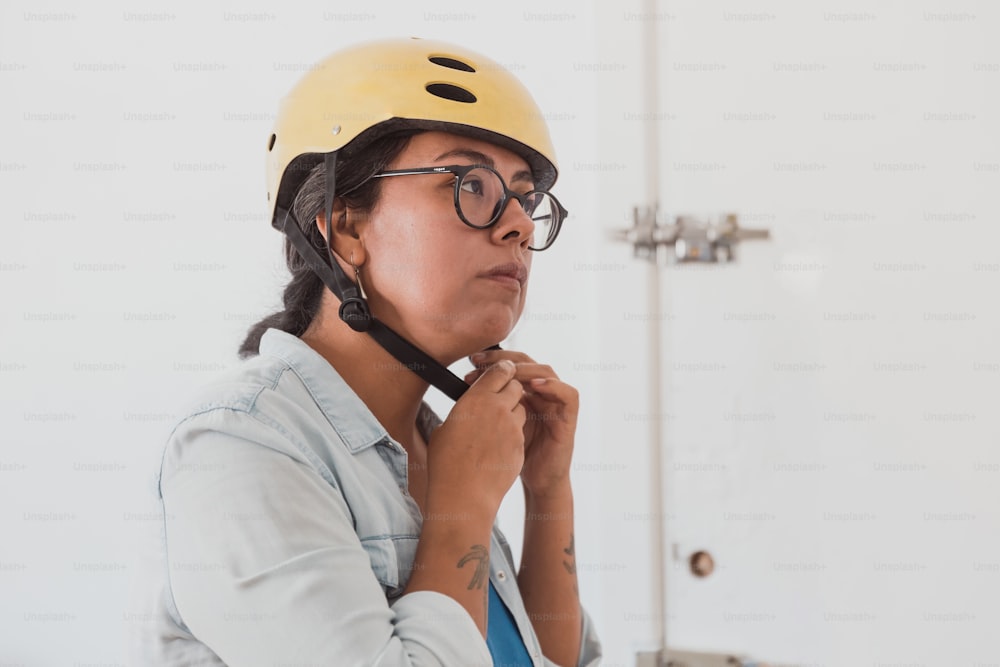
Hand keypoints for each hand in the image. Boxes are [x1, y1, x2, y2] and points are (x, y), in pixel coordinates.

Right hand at [426, 360, 525, 518]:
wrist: (464, 496)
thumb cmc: (446, 464)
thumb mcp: (444, 430)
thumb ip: (461, 412)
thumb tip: (465, 411)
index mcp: (476, 399)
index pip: (499, 371)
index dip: (500, 370)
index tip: (499, 373)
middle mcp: (498, 409)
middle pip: (515, 386)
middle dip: (509, 389)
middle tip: (499, 398)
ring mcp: (512, 427)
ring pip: (521, 408)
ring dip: (513, 411)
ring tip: (496, 426)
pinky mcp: (520, 445)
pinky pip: (520, 431)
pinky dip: (513, 433)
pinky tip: (498, 446)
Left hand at [465, 350, 577, 498]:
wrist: (536, 481)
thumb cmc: (514, 455)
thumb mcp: (496, 425)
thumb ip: (488, 407)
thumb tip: (464, 389)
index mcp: (523, 392)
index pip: (510, 365)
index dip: (492, 361)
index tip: (471, 362)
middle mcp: (540, 393)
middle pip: (526, 363)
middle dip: (503, 360)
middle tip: (481, 363)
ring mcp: (555, 404)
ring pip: (547, 372)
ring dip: (525, 370)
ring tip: (506, 374)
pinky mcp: (568, 418)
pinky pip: (568, 395)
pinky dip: (553, 386)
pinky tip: (534, 386)